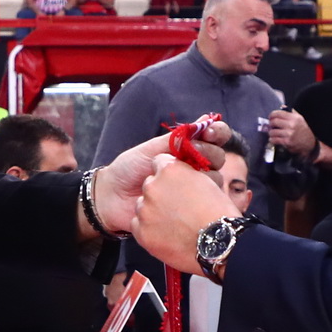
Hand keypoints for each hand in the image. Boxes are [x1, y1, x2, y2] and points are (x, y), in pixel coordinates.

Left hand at [95, 120, 230, 232]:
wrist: (112, 197)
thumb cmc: (129, 169)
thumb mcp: (151, 149)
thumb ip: (177, 138)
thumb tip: (203, 121)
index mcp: (187, 149)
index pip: (214, 136)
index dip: (217, 132)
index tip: (208, 132)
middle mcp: (194, 168)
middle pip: (219, 158)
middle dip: (209, 154)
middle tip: (193, 158)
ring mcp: (193, 189)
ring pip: (215, 181)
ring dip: (201, 178)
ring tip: (179, 183)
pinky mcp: (189, 210)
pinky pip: (204, 205)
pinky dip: (196, 199)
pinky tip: (178, 201)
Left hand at [133, 154, 238, 275]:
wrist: (220, 245)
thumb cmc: (219, 213)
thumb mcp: (207, 181)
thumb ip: (188, 173)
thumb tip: (181, 175)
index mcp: (171, 169)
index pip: (160, 162)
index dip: (170, 173)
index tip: (177, 183)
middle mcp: (153, 185)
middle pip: (150, 185)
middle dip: (161, 193)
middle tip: (179, 207)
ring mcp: (145, 209)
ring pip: (143, 205)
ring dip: (154, 212)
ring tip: (175, 224)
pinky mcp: (141, 231)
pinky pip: (138, 225)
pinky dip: (149, 229)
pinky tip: (167, 234)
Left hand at [267, 108, 316, 156]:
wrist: (309, 143)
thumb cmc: (303, 130)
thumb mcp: (300, 119)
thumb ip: (291, 112)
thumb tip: (282, 106)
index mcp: (294, 118)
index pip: (278, 113)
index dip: (272, 115)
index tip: (270, 117)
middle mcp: (292, 125)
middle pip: (274, 122)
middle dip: (270, 124)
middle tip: (271, 125)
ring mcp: (289, 134)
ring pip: (273, 132)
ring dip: (271, 133)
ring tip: (272, 133)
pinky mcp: (287, 142)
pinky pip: (275, 140)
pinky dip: (272, 140)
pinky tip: (273, 139)